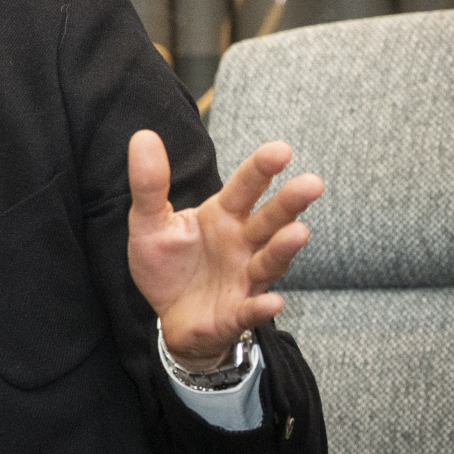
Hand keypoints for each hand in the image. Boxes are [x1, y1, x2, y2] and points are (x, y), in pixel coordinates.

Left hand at [126, 130, 322, 370]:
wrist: (169, 317)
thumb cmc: (167, 264)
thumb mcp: (149, 222)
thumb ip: (149, 184)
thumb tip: (142, 135)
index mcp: (223, 215)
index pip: (245, 187)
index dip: (261, 168)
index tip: (280, 149)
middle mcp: (243, 243)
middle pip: (270, 219)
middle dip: (289, 202)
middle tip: (311, 183)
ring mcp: (245, 278)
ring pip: (270, 261)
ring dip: (284, 248)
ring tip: (298, 232)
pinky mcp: (238, 312)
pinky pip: (253, 309)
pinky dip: (263, 307)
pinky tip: (272, 301)